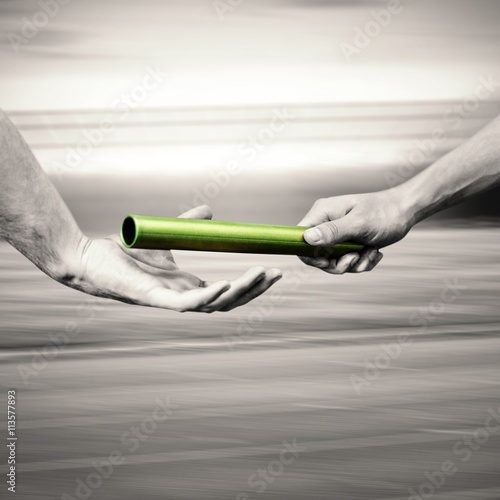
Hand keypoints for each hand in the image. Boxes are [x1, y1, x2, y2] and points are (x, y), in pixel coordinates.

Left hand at [65, 206, 281, 311]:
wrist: (90, 257)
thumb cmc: (125, 253)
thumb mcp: (168, 237)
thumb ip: (189, 226)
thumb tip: (210, 211)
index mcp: (187, 287)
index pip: (227, 292)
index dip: (251, 285)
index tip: (271, 269)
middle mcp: (183, 298)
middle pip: (228, 302)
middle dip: (255, 290)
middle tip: (277, 274)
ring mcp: (170, 300)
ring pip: (215, 304)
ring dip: (241, 292)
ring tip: (262, 275)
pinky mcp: (154, 298)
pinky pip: (188, 303)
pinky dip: (210, 296)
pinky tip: (228, 284)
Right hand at [298, 189, 411, 273]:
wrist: (405, 211)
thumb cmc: (383, 212)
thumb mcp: (358, 223)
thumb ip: (332, 232)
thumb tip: (307, 239)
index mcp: (322, 213)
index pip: (300, 238)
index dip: (309, 254)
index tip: (327, 260)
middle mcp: (326, 223)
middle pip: (315, 255)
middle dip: (337, 263)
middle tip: (355, 258)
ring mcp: (336, 235)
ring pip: (332, 262)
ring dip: (353, 264)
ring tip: (370, 253)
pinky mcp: (347, 243)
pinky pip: (346, 262)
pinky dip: (361, 263)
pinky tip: (374, 253)